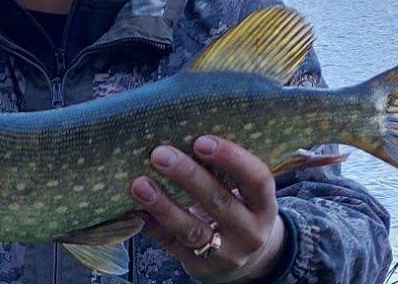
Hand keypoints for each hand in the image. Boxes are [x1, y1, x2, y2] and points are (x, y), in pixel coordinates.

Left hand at [130, 136, 285, 282]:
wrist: (246, 260)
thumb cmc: (237, 208)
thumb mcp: (243, 192)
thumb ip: (223, 170)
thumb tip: (179, 130)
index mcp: (264, 205)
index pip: (256, 179)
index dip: (231, 158)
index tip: (201, 141)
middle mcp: (250, 232)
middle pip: (219, 202)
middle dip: (188, 176)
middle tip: (159, 154)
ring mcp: (226, 255)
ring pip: (192, 229)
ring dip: (163, 205)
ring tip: (139, 184)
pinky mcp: (200, 268)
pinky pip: (171, 245)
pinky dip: (151, 225)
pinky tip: (134, 208)